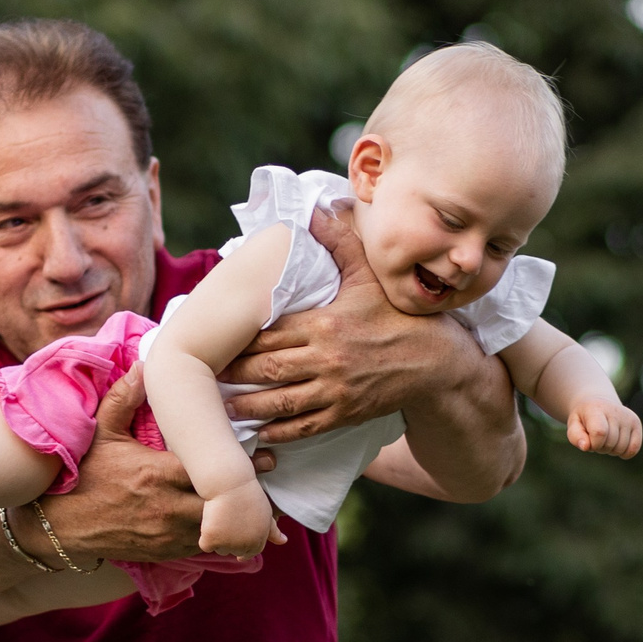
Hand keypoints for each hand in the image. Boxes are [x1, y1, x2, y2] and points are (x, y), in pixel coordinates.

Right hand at [28, 367, 276, 564]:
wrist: (56, 527)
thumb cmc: (80, 475)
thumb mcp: (98, 433)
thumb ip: (123, 399)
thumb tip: (144, 366)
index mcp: (156, 474)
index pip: (210, 472)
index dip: (242, 468)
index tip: (265, 456)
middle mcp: (166, 508)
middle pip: (223, 505)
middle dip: (250, 496)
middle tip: (271, 480)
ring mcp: (166, 535)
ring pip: (219, 530)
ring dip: (241, 519)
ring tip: (264, 507)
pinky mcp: (162, 552)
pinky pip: (203, 546)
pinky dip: (221, 537)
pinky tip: (237, 528)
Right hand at [197, 479, 282, 556]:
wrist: (230, 483)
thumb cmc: (247, 494)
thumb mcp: (264, 513)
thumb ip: (272, 531)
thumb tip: (284, 541)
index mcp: (258, 542)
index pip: (249, 553)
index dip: (241, 549)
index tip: (234, 543)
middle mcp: (244, 546)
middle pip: (232, 551)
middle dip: (228, 540)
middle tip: (226, 521)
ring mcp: (227, 544)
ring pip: (219, 549)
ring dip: (217, 538)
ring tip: (219, 518)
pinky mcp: (211, 539)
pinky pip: (205, 545)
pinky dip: (204, 537)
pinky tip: (209, 522)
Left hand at [219, 199, 477, 442]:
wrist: (435, 362)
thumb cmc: (396, 316)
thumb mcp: (367, 277)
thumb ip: (339, 243)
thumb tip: (318, 209)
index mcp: (325, 323)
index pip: (270, 333)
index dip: (239, 339)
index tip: (216, 340)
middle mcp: (327, 358)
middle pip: (268, 368)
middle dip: (235, 373)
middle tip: (207, 373)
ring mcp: (335, 390)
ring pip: (281, 401)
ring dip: (248, 405)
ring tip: (223, 405)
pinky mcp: (345, 414)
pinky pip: (305, 426)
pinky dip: (279, 431)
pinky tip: (258, 432)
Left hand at [568, 397, 642, 458]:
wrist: (599, 403)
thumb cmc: (584, 418)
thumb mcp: (574, 424)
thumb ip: (575, 437)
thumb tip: (586, 447)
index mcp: (597, 409)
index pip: (600, 433)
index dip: (594, 444)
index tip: (589, 442)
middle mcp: (615, 411)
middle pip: (610, 443)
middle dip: (600, 448)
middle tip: (596, 439)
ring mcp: (628, 417)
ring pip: (621, 448)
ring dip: (611, 450)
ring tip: (605, 439)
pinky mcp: (636, 424)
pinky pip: (634, 449)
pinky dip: (624, 453)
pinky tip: (617, 445)